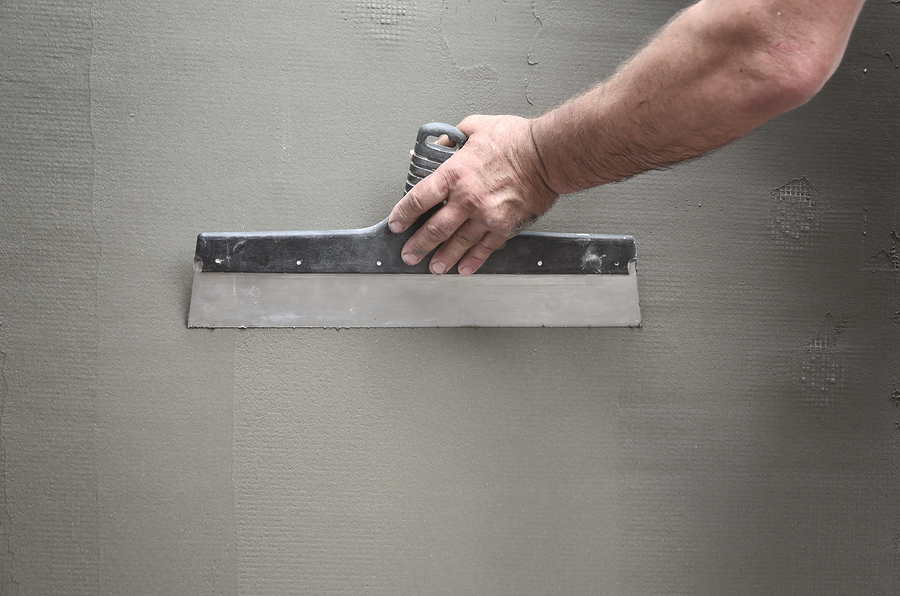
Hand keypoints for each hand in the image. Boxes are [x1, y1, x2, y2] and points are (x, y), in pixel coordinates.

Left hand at [388, 115, 557, 274]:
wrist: (548, 155)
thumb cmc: (515, 139)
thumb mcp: (475, 127)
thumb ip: (452, 140)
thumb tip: (437, 148)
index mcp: (455, 174)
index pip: (419, 199)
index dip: (403, 214)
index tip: (396, 224)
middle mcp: (467, 199)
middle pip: (434, 229)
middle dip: (418, 245)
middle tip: (409, 254)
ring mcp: (486, 216)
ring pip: (457, 243)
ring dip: (442, 257)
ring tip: (433, 267)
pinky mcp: (505, 226)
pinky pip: (485, 248)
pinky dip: (473, 260)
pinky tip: (464, 268)